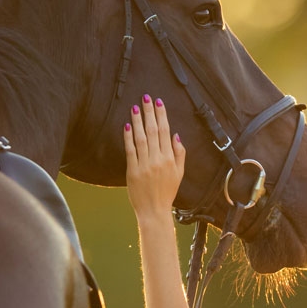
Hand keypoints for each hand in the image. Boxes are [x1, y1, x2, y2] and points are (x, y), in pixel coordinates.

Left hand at [124, 94, 185, 222]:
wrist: (154, 210)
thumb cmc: (167, 192)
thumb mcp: (179, 173)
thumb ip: (179, 153)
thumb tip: (176, 135)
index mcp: (170, 159)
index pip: (165, 132)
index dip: (161, 115)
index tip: (158, 102)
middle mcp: (158, 159)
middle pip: (153, 131)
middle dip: (149, 112)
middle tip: (145, 97)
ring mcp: (144, 165)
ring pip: (141, 138)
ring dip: (138, 121)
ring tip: (135, 107)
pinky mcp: (132, 171)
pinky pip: (130, 150)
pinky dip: (128, 137)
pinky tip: (127, 125)